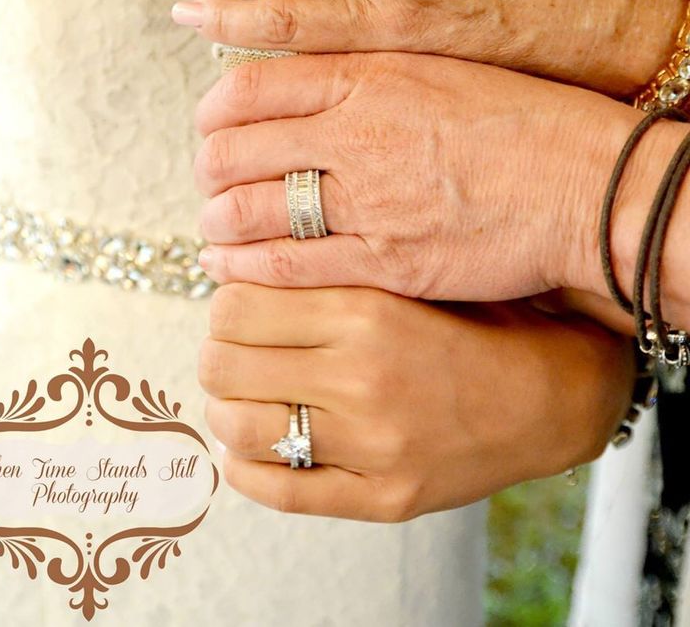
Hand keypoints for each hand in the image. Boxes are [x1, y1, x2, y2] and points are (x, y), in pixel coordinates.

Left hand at [194, 51, 638, 303]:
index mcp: (364, 77)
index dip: (213, 113)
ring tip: (215, 227)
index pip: (246, 88)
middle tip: (211, 181)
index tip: (212, 127)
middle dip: (209, 170)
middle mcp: (354, 134)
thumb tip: (291, 89)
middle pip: (233, 151)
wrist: (579, 181)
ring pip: (249, 212)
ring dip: (218, 222)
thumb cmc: (514, 120)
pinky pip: (286, 268)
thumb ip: (357, 77)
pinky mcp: (384, 263)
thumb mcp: (430, 68)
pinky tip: (229, 268)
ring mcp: (366, 202)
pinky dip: (244, 268)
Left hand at [200, 283, 634, 520]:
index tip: (243, 308)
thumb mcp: (406, 276)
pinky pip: (278, 490)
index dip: (227, 304)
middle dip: (221, 353)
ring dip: (229, 409)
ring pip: (238, 427)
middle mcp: (363, 378)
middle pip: (223, 364)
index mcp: (367, 310)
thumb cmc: (477, 323)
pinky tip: (254, 447)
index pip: (235, 306)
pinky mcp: (384, 498)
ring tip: (249, 397)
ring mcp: (372, 446)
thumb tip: (237, 278)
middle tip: (241, 351)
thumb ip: (331, 275)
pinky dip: (245, 468)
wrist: (552, 394)